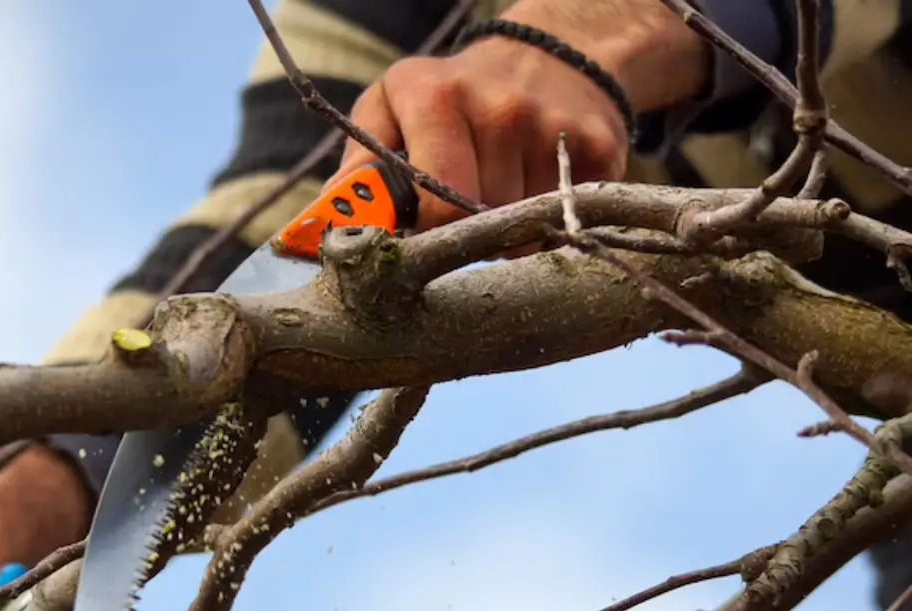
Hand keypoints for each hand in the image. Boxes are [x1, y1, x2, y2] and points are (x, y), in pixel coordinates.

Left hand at [327, 0, 708, 230]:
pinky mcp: (602, 145)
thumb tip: (325, 227)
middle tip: (465, 207)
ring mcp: (553, 125)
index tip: (427, 237)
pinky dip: (548, 219)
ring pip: (522, 228)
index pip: (435, 206)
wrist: (550, 57)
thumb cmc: (450, 98)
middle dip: (468, 230)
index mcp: (434, 96)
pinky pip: (565, 218)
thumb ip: (357, 168)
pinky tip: (538, 185)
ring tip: (501, 189)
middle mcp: (498, 106)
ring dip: (507, 228)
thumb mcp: (391, 110)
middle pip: (480, 223)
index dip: (430, 236)